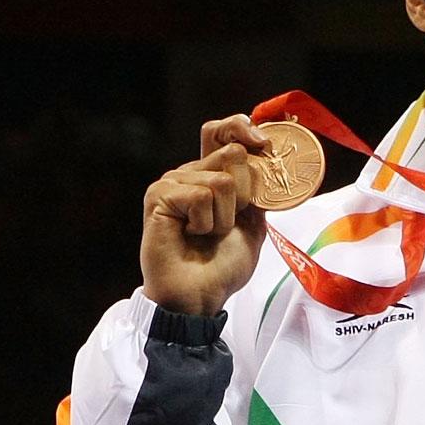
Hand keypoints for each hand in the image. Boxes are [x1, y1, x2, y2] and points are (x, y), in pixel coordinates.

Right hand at [140, 114, 270, 316]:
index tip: (263, 144)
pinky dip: (205, 223)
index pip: (223, 131)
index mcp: (211, 174)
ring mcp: (172, 181)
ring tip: (205, 235)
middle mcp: (190, 172)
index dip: (243, 128)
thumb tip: (265, 160)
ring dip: (224, 217)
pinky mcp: (159, 195)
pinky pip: (201, 195)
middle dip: (243, 195)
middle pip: (232, 153)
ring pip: (221, 180)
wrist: (200, 296)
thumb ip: (258, 192)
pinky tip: (190, 235)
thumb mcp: (253, 225)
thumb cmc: (221, 266)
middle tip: (226, 224)